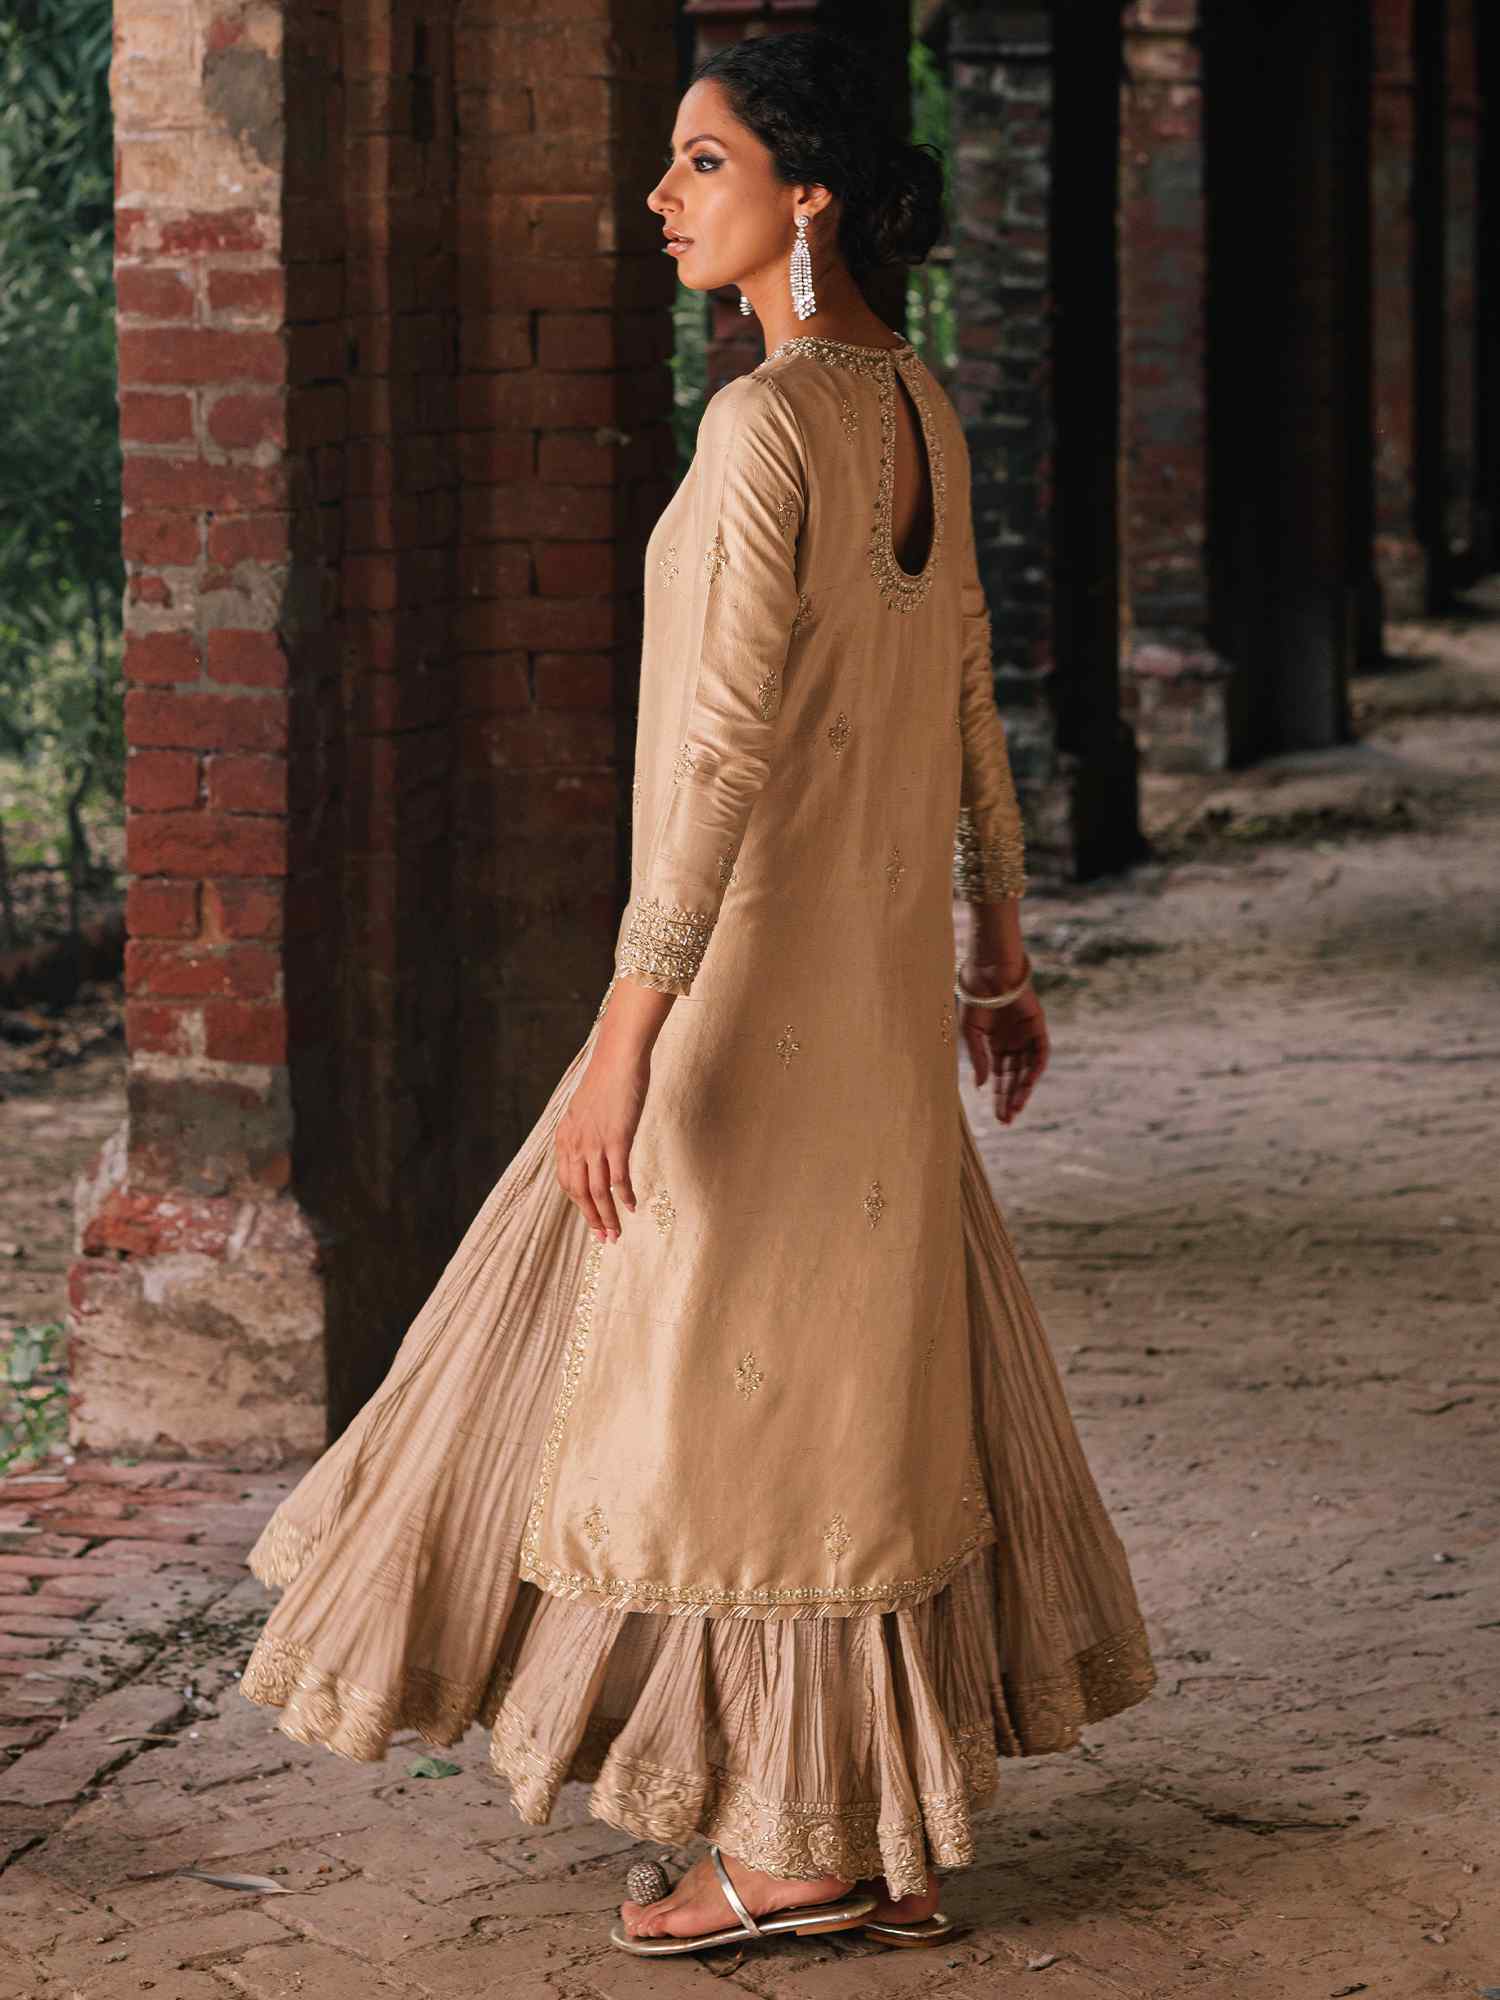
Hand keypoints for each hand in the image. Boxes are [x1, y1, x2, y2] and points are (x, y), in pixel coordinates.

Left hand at [555, 1045, 647, 1242]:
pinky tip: (631, 1206)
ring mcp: (595, 1143)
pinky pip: (618, 1177)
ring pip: (597, 1191)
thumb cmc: (607, 1080)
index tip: (592, 1220)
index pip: (566, 1182)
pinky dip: (623, 1196)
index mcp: (565, 1138)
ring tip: (616, 1233)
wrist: (618, 1058)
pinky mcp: (617, 1139)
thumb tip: (596, 1151)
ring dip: (607, 1215)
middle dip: (592, 1219)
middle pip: (579, 1193)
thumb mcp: (588, 1111)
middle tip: (605, 1237)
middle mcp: (575, 1144)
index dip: (579, 1205)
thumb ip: (587, 1133)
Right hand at [959, 964, 1048, 1125]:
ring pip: (1028, 1070)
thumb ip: (979, 1060)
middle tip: (1006, 1120)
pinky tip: (1027, 1084)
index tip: (997, 1117)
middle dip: (1010, 1099)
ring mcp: (1026, 1036)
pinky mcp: (1038, 1027)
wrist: (987, 972)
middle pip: (1014, 1078)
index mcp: (995, 1045)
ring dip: (1023, 1089)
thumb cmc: (975, 999)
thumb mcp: (971, 1034)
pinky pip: (1040, 1053)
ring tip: (1016, 1107)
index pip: (1000, 1077)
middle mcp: (1012, 1043)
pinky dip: (1035, 1069)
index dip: (999, 1097)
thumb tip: (982, 1086)